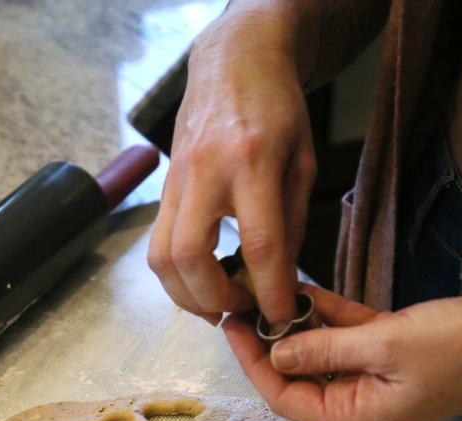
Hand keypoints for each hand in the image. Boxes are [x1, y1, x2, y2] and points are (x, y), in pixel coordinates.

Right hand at [148, 2, 315, 325]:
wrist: (233, 62)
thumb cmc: (277, 109)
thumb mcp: (303, 163)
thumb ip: (293, 226)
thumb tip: (280, 284)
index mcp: (252, 161)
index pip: (260, 244)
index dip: (270, 292)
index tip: (281, 317)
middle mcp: (205, 171)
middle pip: (190, 257)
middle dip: (214, 300)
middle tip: (241, 312)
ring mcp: (176, 180)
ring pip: (161, 258)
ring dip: (187, 296)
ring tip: (218, 306)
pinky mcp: (163, 189)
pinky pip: (158, 245)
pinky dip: (178, 276)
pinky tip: (202, 282)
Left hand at [224, 287, 461, 420]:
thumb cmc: (461, 348)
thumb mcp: (385, 346)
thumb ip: (324, 349)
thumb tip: (275, 354)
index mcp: (354, 417)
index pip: (286, 396)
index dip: (255, 363)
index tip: (231, 327)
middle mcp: (358, 404)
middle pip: (298, 375)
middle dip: (271, 342)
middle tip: (242, 303)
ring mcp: (374, 378)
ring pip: (322, 352)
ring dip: (299, 324)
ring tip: (266, 290)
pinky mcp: (390, 352)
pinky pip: (348, 336)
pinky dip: (329, 315)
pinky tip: (304, 290)